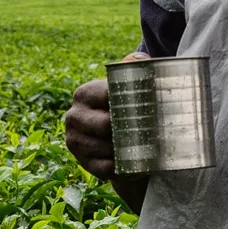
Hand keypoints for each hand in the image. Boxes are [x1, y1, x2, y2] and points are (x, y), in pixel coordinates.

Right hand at [64, 52, 146, 180]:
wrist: (114, 135)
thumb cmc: (123, 106)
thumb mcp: (127, 84)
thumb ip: (133, 66)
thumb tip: (140, 58)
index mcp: (84, 93)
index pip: (108, 98)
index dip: (130, 104)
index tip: (151, 108)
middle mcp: (74, 116)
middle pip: (105, 126)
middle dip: (129, 130)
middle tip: (153, 132)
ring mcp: (75, 140)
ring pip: (106, 149)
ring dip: (127, 152)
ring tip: (149, 150)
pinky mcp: (82, 162)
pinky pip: (105, 168)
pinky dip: (123, 170)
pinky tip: (138, 166)